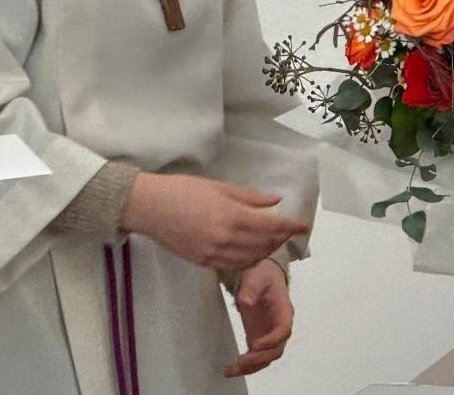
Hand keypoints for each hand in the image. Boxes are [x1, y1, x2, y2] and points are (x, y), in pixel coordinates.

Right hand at [118, 173, 308, 271]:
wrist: (149, 207)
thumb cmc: (181, 190)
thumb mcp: (219, 186)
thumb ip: (249, 197)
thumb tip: (275, 201)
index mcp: (231, 216)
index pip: (271, 225)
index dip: (290, 226)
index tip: (303, 225)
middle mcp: (226, 238)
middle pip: (264, 244)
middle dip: (281, 238)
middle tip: (289, 231)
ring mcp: (214, 253)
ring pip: (251, 259)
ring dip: (267, 251)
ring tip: (273, 241)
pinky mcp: (203, 262)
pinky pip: (234, 266)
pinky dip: (248, 260)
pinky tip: (252, 252)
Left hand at [224, 259, 292, 377]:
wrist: (263, 274)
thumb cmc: (264, 274)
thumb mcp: (257, 276)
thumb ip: (251, 289)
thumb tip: (246, 302)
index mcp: (284, 311)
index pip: (284, 330)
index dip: (272, 340)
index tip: (255, 344)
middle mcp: (279, 326)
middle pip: (276, 349)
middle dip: (259, 358)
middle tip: (242, 361)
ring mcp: (269, 334)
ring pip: (266, 358)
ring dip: (251, 367)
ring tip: (232, 370)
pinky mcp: (259, 338)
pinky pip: (255, 356)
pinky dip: (245, 366)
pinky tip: (231, 369)